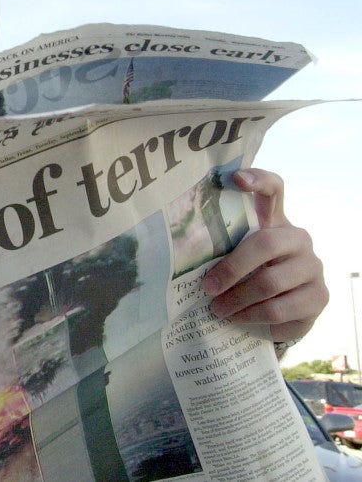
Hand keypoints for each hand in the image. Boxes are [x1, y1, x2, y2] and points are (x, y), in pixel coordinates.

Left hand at [202, 168, 327, 342]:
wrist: (279, 314)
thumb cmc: (247, 277)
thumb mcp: (233, 259)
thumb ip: (220, 249)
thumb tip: (179, 253)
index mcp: (274, 221)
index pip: (274, 189)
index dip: (259, 179)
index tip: (236, 178)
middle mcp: (298, 238)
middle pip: (266, 243)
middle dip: (231, 268)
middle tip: (207, 287)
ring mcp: (313, 267)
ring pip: (270, 281)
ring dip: (238, 299)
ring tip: (217, 309)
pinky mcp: (319, 297)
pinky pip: (280, 308)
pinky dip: (252, 316)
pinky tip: (238, 319)